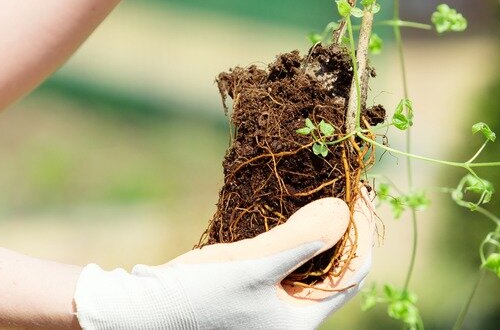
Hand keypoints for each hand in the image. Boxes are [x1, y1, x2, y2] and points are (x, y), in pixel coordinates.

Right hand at [74, 195, 375, 328]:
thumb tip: (343, 210)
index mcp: (301, 321)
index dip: (362, 229)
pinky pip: (283, 262)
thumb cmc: (193, 299)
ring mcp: (269, 308)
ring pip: (309, 263)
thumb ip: (301, 239)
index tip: (359, 188)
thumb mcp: (252, 266)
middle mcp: (290, 318)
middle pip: (335, 267)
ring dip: (315, 228)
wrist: (136, 315)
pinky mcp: (249, 294)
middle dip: (341, 225)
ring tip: (317, 190)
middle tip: (340, 184)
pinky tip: (283, 210)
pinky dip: (289, 236)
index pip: (354, 272)